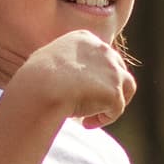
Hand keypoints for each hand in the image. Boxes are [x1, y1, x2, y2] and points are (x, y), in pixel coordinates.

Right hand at [13, 29, 136, 130]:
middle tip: (94, 104)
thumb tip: (61, 74)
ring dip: (115, 102)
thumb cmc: (35, 78)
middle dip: (110, 87)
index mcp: (85, 38)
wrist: (42, 89)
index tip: (84, 89)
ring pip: (127, 87)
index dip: (97, 74)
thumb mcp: (47, 59)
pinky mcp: (115, 91)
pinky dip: (103, 119)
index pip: (101, 55)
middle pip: (118, 70)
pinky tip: (86, 125)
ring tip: (96, 115)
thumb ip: (62, 61)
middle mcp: (103, 49)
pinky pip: (116, 110)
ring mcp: (112, 70)